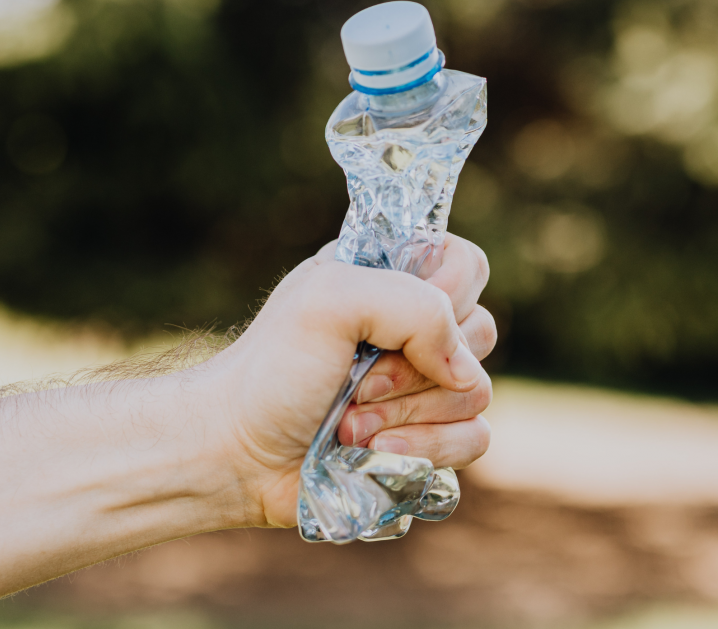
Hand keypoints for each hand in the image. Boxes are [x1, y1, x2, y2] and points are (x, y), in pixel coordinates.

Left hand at [204, 234, 496, 528]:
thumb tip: (464, 370)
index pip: (466, 264)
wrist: (237, 453)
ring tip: (348, 424)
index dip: (447, 294)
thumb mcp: (329, 300)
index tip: (391, 320)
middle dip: (414, 367)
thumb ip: (413, 306)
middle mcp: (414, 330)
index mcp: (390, 280)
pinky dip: (425, 449)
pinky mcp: (429, 441)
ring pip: (476, 394)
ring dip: (407, 415)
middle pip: (479, 333)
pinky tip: (373, 453)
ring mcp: (425, 389)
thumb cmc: (272, 370)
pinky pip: (474, 440)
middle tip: (357, 380)